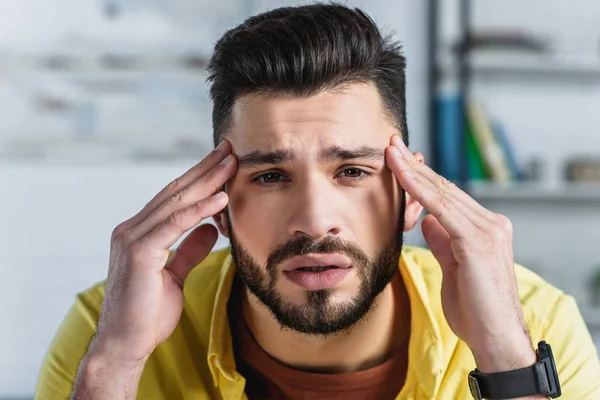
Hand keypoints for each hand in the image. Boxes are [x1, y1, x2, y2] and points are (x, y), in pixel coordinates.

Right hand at [92, 140, 236, 364]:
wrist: (125, 345)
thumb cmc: (147, 313)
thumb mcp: (175, 275)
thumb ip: (188, 250)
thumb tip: (209, 228)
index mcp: (139, 233)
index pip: (173, 198)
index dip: (199, 178)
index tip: (222, 162)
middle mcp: (132, 229)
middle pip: (175, 192)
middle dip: (205, 170)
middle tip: (229, 149)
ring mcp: (132, 238)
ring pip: (176, 202)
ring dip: (207, 182)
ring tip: (231, 165)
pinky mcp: (139, 252)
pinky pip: (175, 224)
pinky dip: (200, 209)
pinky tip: (221, 198)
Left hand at [385, 135, 534, 372]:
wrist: (495, 338)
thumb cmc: (475, 309)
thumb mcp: (453, 268)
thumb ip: (443, 241)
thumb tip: (427, 221)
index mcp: (485, 228)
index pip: (447, 196)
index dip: (421, 177)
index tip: (400, 160)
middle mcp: (490, 223)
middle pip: (444, 187)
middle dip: (414, 166)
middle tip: (391, 144)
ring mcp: (488, 229)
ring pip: (442, 192)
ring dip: (412, 171)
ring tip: (390, 152)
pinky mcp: (478, 240)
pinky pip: (441, 208)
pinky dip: (419, 190)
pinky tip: (402, 175)